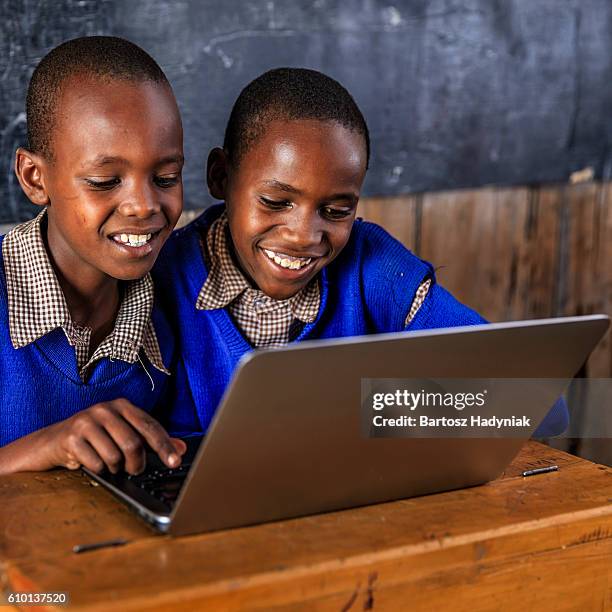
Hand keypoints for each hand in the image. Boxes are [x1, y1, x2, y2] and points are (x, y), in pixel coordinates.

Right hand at [0, 398, 186, 474]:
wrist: (51, 443)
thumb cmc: (92, 438)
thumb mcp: (122, 435)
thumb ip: (151, 441)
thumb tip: (180, 448)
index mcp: (123, 406)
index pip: (150, 426)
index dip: (165, 446)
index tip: (175, 462)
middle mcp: (106, 409)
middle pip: (133, 444)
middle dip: (136, 464)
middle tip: (133, 470)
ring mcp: (87, 420)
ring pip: (115, 456)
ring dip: (114, 468)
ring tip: (107, 464)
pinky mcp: (71, 436)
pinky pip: (95, 463)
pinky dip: (97, 470)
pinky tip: (90, 462)